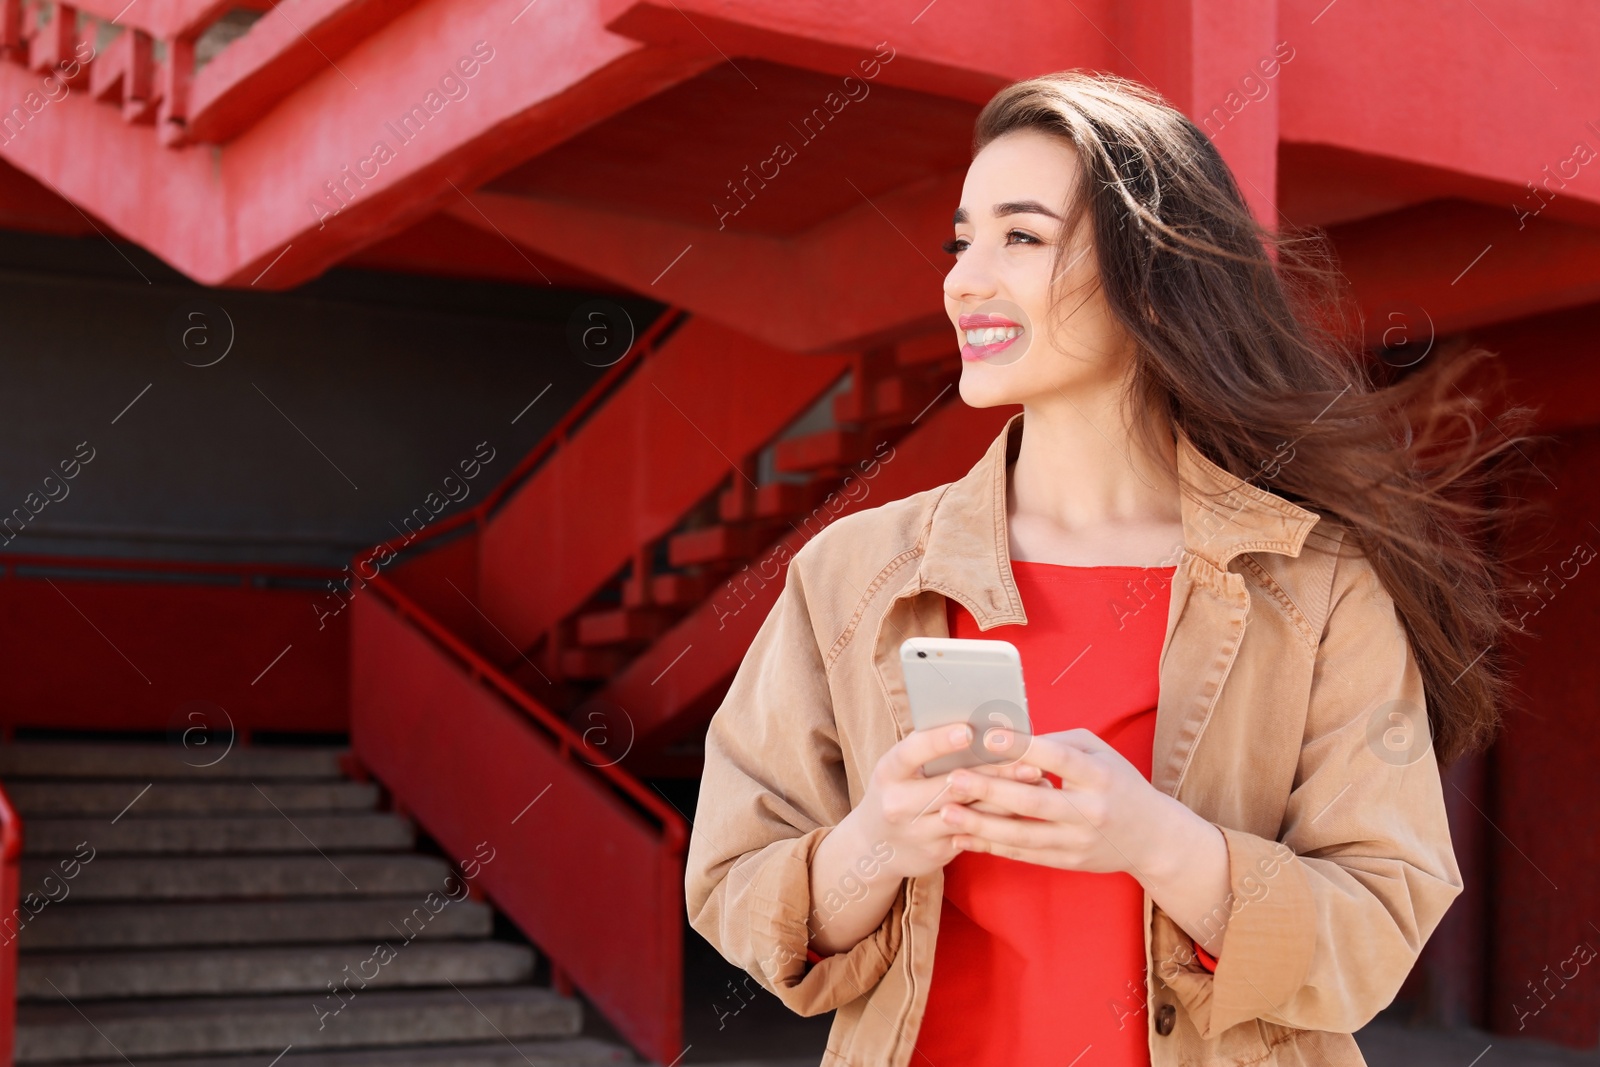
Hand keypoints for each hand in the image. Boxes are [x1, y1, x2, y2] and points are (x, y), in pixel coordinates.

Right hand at [851, 723, 1051, 880]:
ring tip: (1038, 781)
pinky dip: (1003, 819)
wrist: (874, 846)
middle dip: (994, 773)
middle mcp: (898, 803)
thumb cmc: (897, 791)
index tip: (969, 730)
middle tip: (1029, 761)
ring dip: (1008, 797)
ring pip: (970, 813)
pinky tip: (1027, 808)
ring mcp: (917, 831)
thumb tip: (979, 728)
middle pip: (951, 785)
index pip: (912, 751)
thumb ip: (928, 752)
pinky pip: (976, 834)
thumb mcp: (899, 770)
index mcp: (888, 771)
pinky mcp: (937, 852)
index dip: (940, 741)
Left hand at [938, 727, 1183, 881]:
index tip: (988, 737)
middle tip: (953, 779)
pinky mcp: (1067, 861)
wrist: (1153, 839)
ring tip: (947, 812)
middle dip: (989, 790)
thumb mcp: (1101, 753)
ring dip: (981, 824)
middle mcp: (1089, 810)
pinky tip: (963, 837)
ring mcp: (1077, 840)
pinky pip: (1023, 854)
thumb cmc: (1119, 784)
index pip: (1058, 758)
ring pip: (1022, 834)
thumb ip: (1060, 743)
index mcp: (1099, 776)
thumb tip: (1013, 739)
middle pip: (1033, 801)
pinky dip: (991, 846)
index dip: (1023, 747)